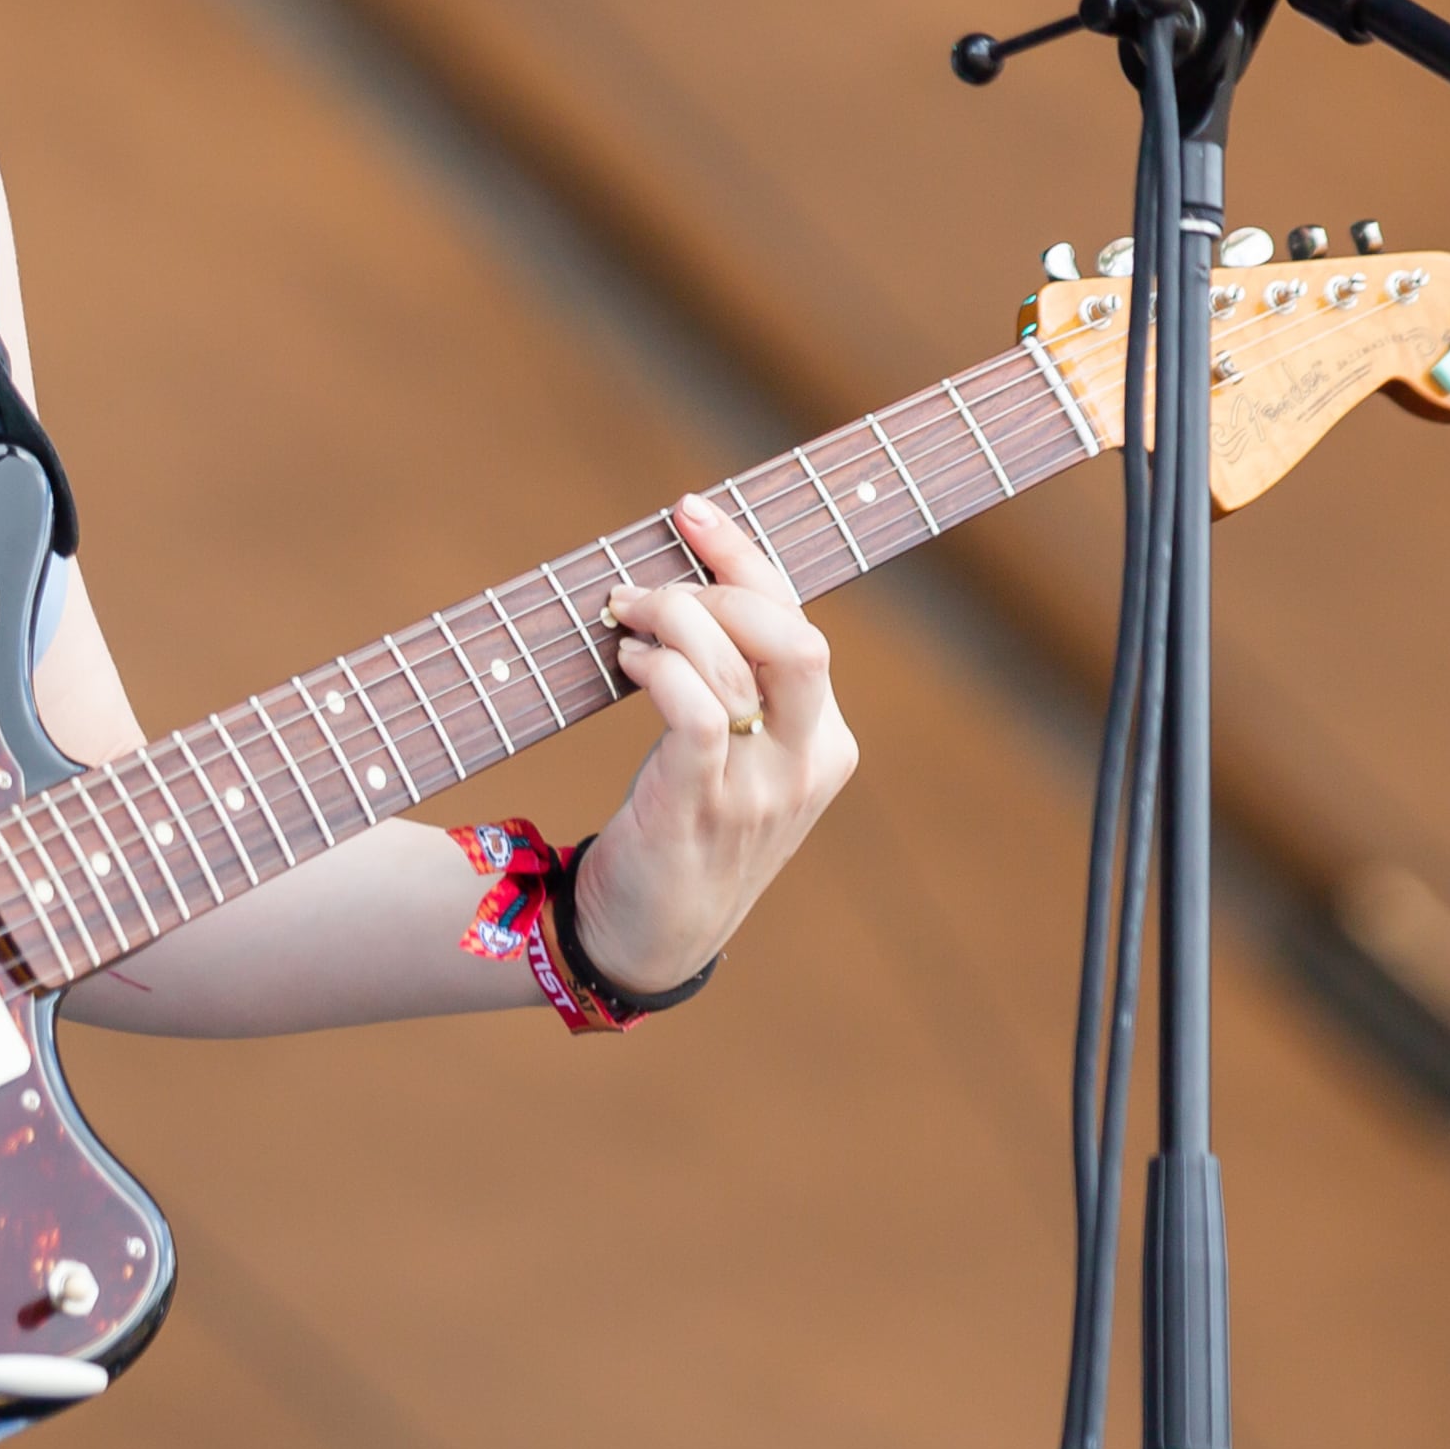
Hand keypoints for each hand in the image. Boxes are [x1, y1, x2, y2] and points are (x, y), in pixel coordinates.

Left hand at [577, 495, 859, 992]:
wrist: (652, 938)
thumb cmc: (687, 825)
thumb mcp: (738, 755)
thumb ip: (737, 683)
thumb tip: (684, 580)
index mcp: (825, 740)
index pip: (799, 622)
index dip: (743, 556)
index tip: (690, 510)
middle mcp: (805, 761)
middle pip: (792, 636)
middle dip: (717, 586)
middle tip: (649, 587)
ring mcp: (757, 789)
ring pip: (738, 665)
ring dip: (670, 620)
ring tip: (624, 619)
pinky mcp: (700, 806)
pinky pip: (695, 711)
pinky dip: (660, 668)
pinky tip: (629, 664)